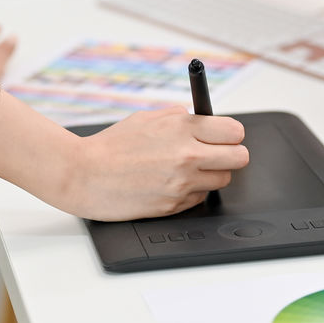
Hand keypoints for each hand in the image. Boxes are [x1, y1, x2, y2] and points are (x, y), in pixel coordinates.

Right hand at [63, 106, 249, 221]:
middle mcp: (187, 155)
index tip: (223, 137)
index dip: (230, 135)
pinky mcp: (174, 205)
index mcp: (182, 128)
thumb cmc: (111, 146)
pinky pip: (199, 198)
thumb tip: (202, 119)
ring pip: (222, 180)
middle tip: (214, 154)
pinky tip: (169, 184)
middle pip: (240, 158)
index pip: (235, 132)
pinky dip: (191, 192)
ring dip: (210, 175)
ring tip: (186, 170)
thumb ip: (178, 117)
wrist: (84, 175)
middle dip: (230, 155)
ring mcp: (182, 182)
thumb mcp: (146, 118)